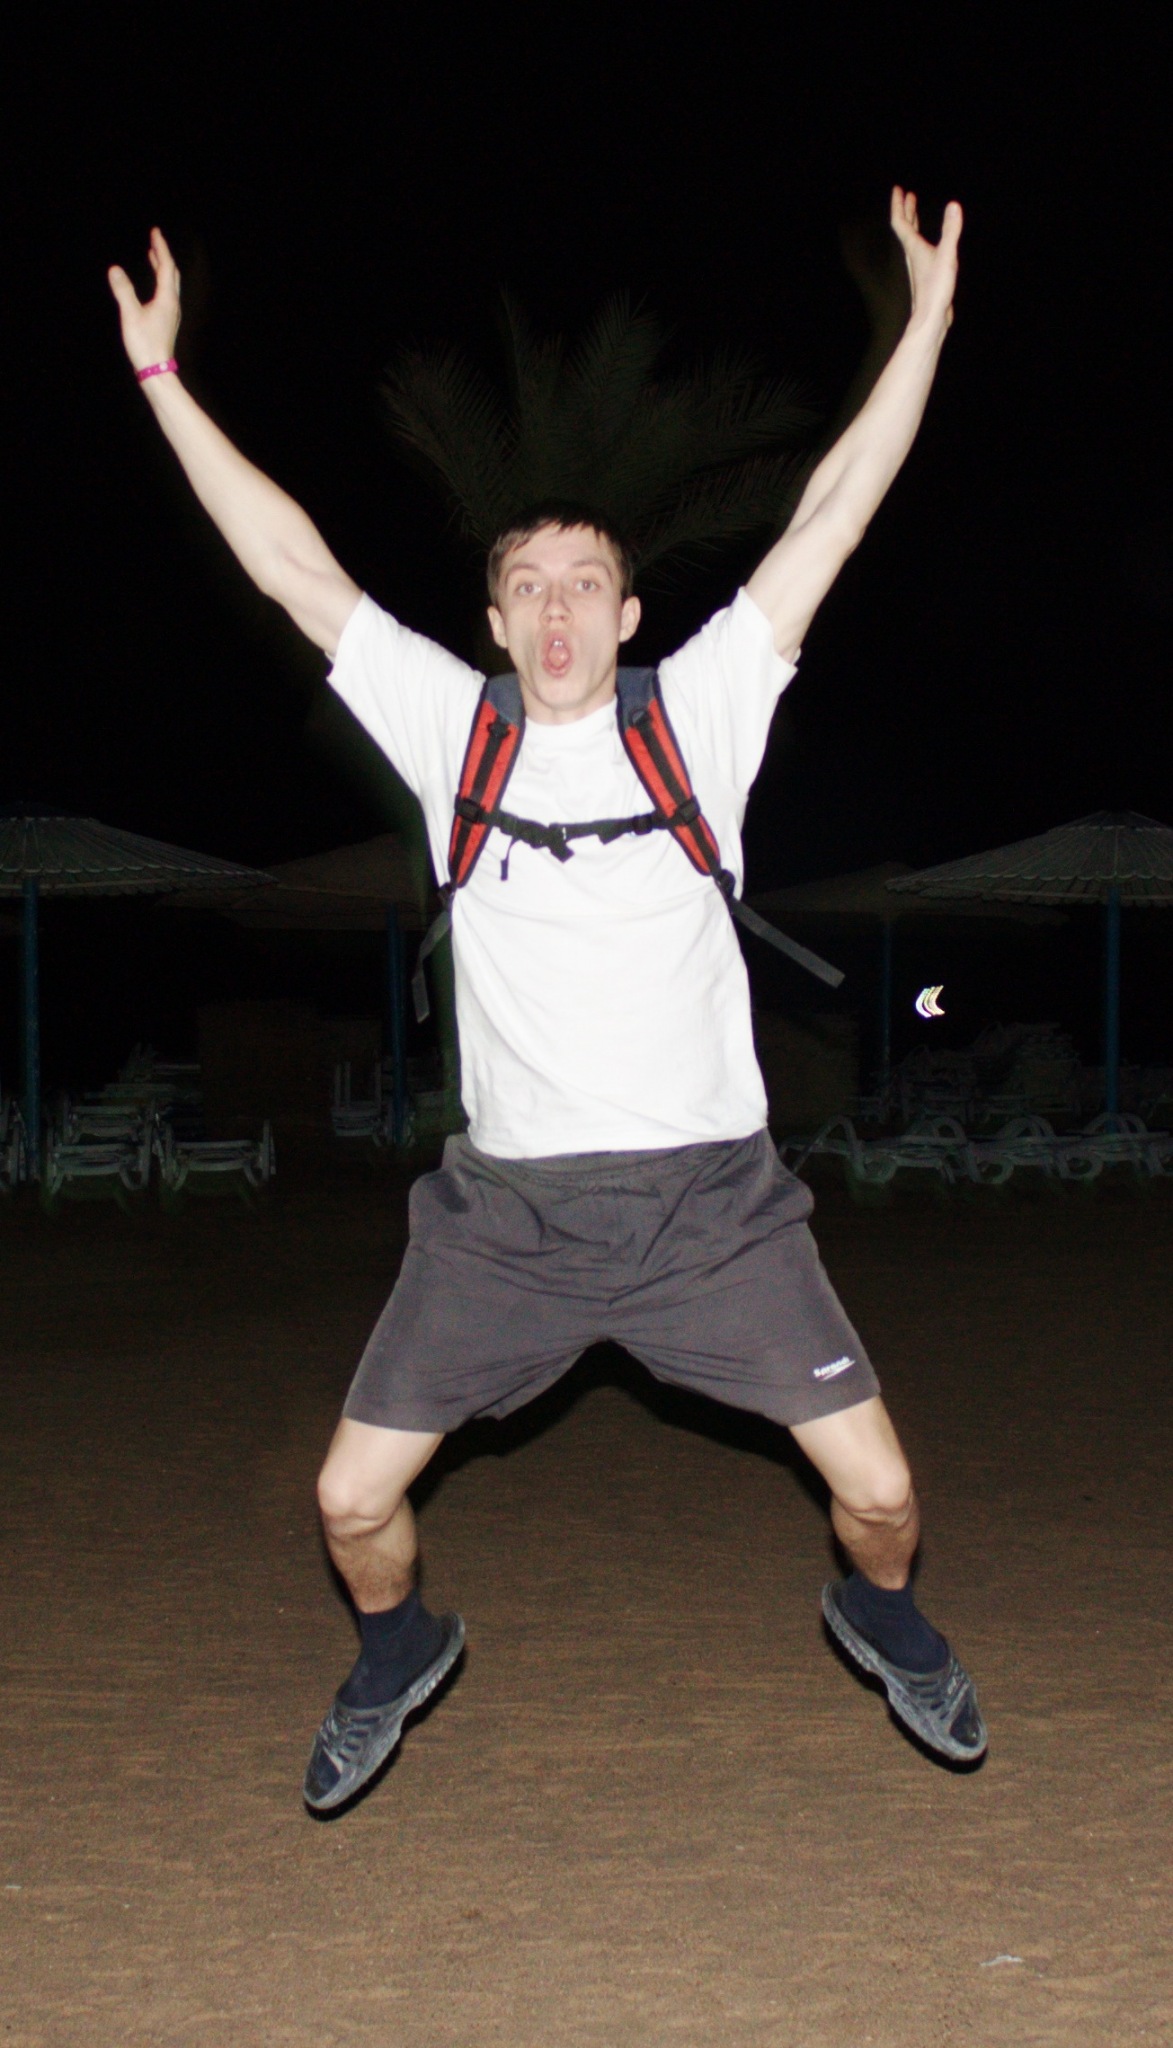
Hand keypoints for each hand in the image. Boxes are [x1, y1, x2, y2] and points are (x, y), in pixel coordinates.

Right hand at [108, 227, 180, 373]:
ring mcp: (171, 313)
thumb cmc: (144, 344)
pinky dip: (160, 281)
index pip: (166, 266)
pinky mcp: (166, 321)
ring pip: (170, 284)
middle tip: (154, 240)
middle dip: (163, 255)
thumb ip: (123, 291)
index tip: (155, 232)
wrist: (156, 371)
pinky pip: (166, 294)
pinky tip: (153, 285)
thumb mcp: (130, 316)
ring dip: (162, 267)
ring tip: (153, 256)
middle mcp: (172, 304)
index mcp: (166, 299)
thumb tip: (114, 270)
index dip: (160, 248)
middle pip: (171, 273)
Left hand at [889, 188, 961, 334]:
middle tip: (907, 195)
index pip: (901, 221)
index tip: (899, 189)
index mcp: (914, 248)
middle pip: (905, 229)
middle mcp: (913, 255)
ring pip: (912, 239)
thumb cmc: (936, 289)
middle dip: (906, 210)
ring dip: (913, 223)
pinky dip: (922, 238)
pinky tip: (929, 242)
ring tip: (915, 212)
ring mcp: (918, 266)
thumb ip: (951, 231)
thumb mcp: (946, 256)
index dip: (899, 205)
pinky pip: (921, 250)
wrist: (931, 318)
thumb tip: (954, 205)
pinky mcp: (926, 275)